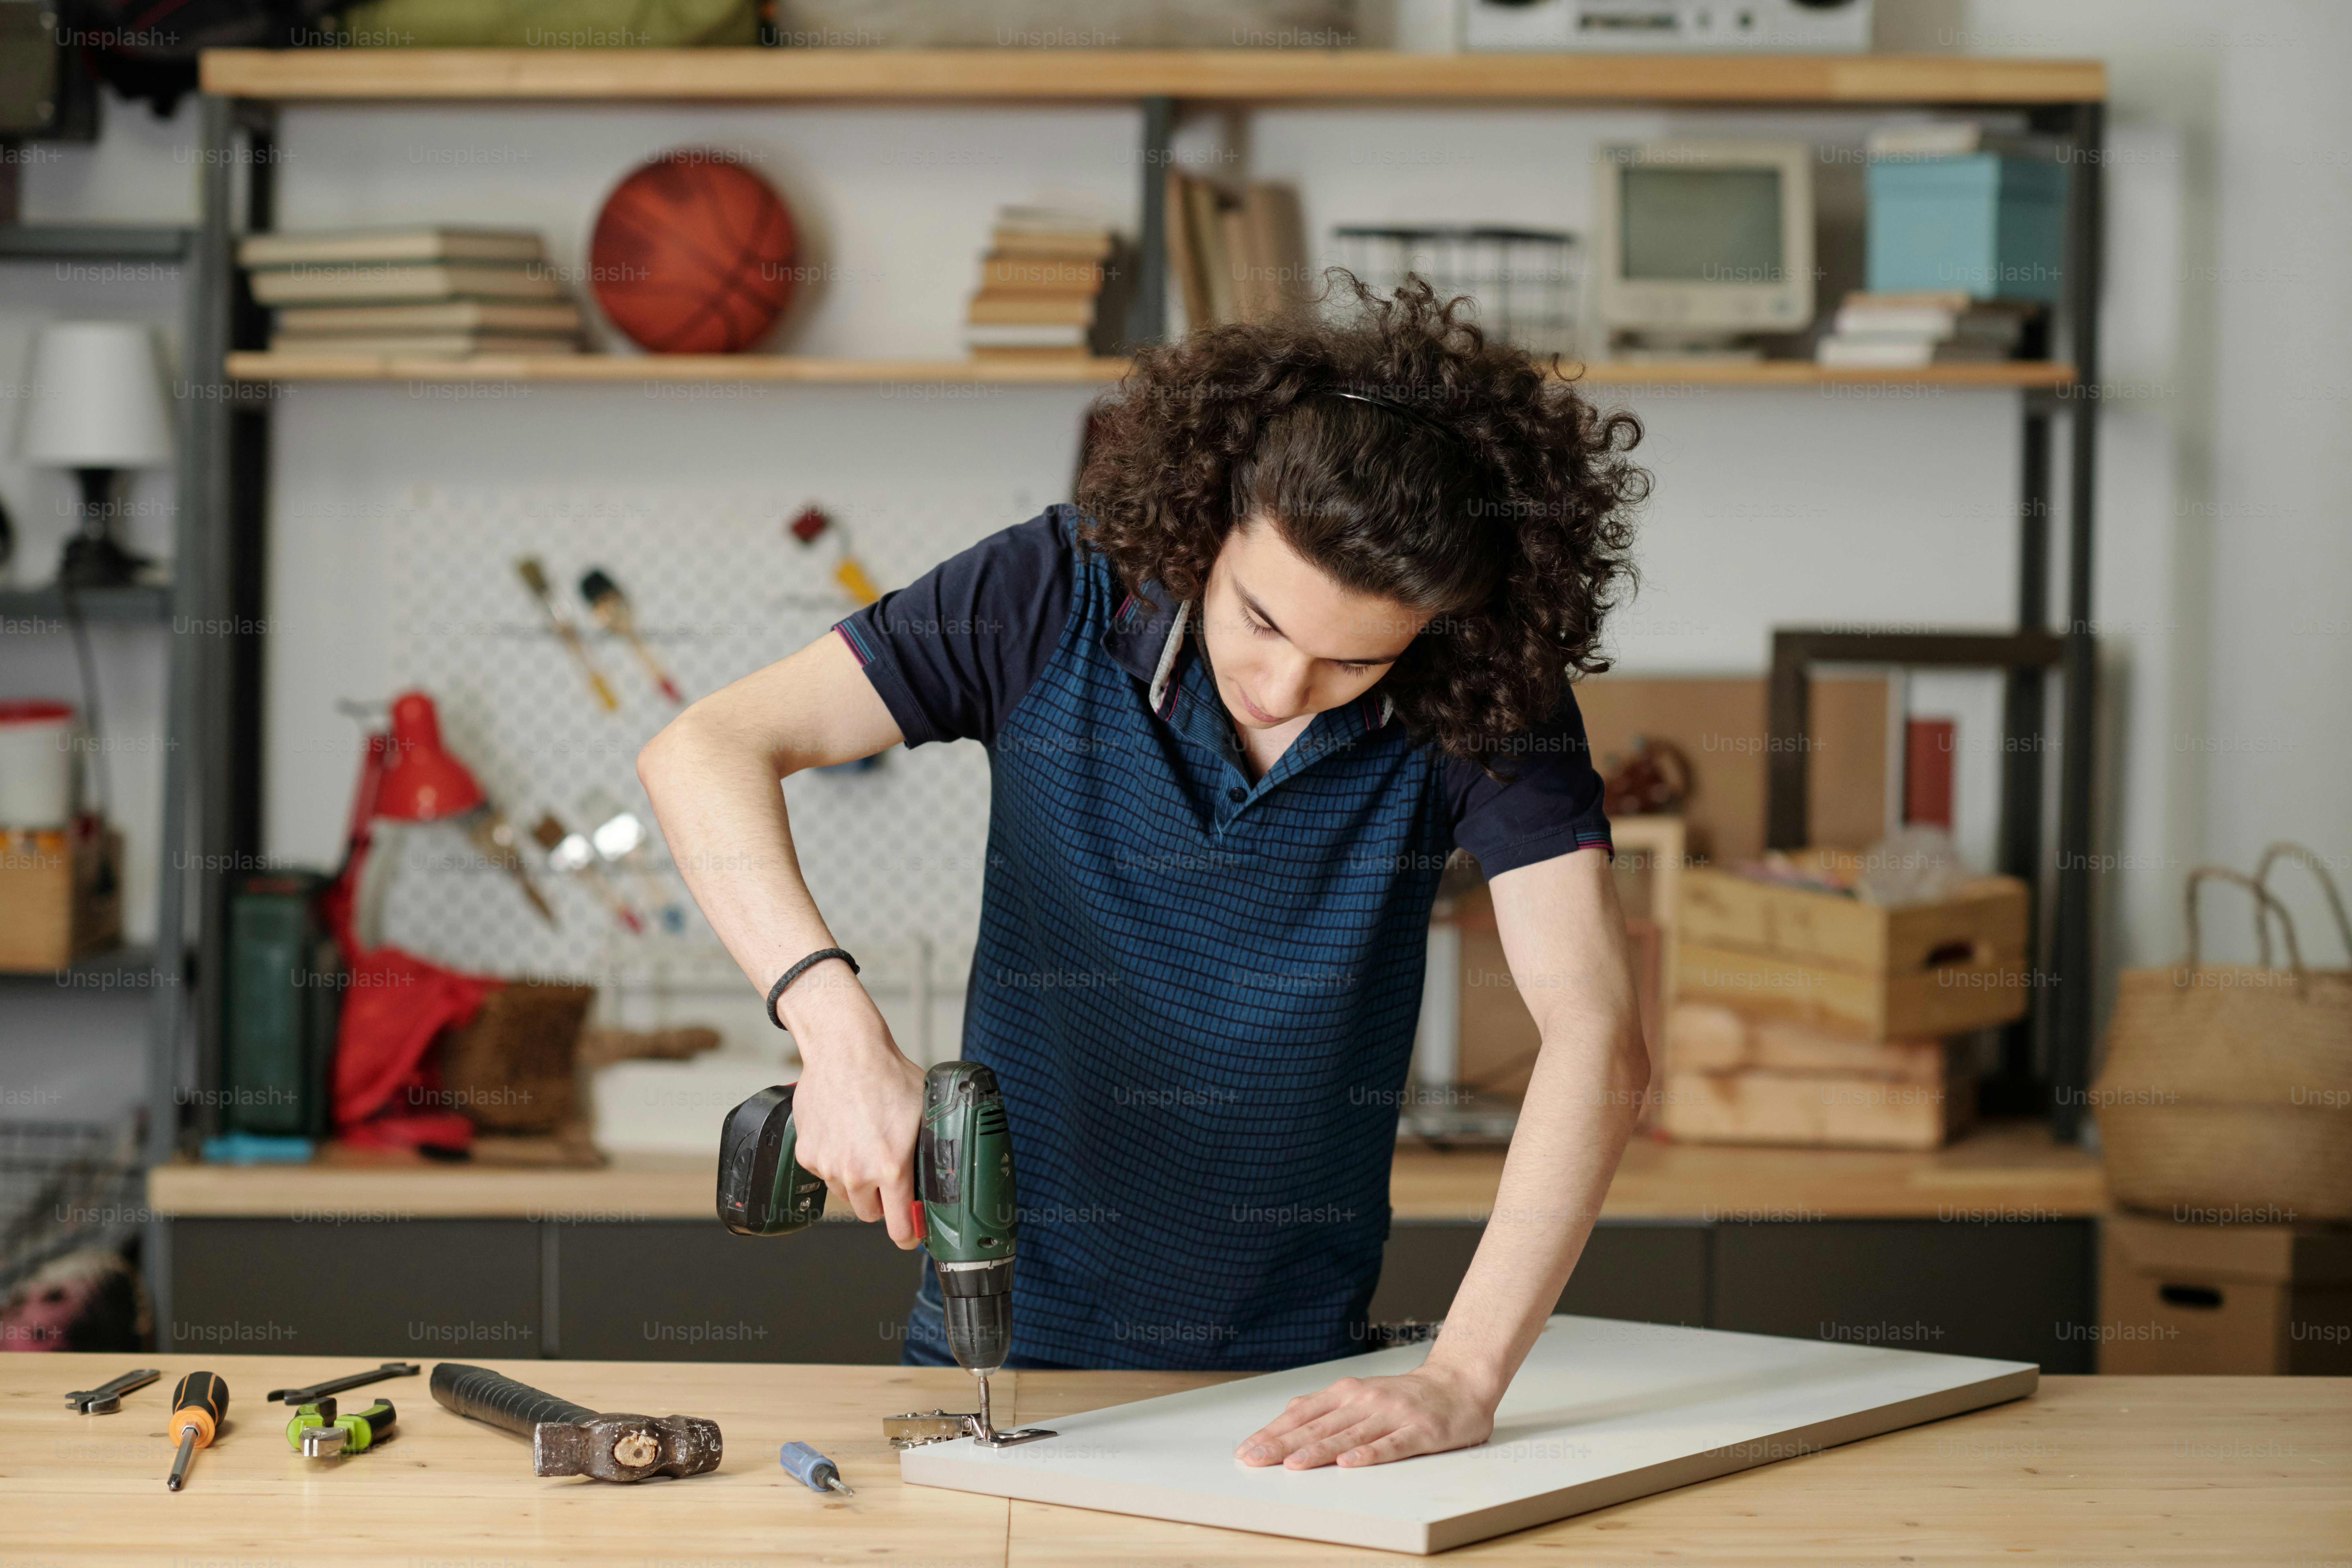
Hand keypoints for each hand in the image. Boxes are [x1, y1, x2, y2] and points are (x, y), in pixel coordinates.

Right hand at [778, 962, 925, 1248]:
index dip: (908, 1235)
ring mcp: (828, 1165)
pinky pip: (825, 1172)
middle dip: (880, 1200)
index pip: (898, 1226)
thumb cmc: (886, 1075)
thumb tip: (942, 1174)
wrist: (845, 1050)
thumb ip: (930, 1149)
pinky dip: (834, 1160)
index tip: (912, 1235)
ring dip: (856, 1179)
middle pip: (869, 1213)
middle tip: (887, 1174)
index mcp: (890, 1167)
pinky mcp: (807, 1155)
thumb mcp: (925, 1113)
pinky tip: (844, 1132)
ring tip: (864, 1143)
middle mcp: (856, 1172)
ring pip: (846, 1193)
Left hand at [1234, 1365, 1495, 1469]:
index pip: (1302, 1414)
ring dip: (1319, 1451)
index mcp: (1347, 1392)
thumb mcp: (1359, 1394)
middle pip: (1318, 1427)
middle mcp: (1365, 1400)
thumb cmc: (1403, 1395)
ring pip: (1349, 1436)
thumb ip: (1325, 1407)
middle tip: (1256, 1460)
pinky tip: (1351, 1463)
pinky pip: (1391, 1445)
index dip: (1273, 1432)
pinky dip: (1370, 1454)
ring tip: (1293, 1465)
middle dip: (1283, 1445)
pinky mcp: (1419, 1431)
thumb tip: (1285, 1417)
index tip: (1247, 1450)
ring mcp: (1392, 1415)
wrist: (1458, 1384)